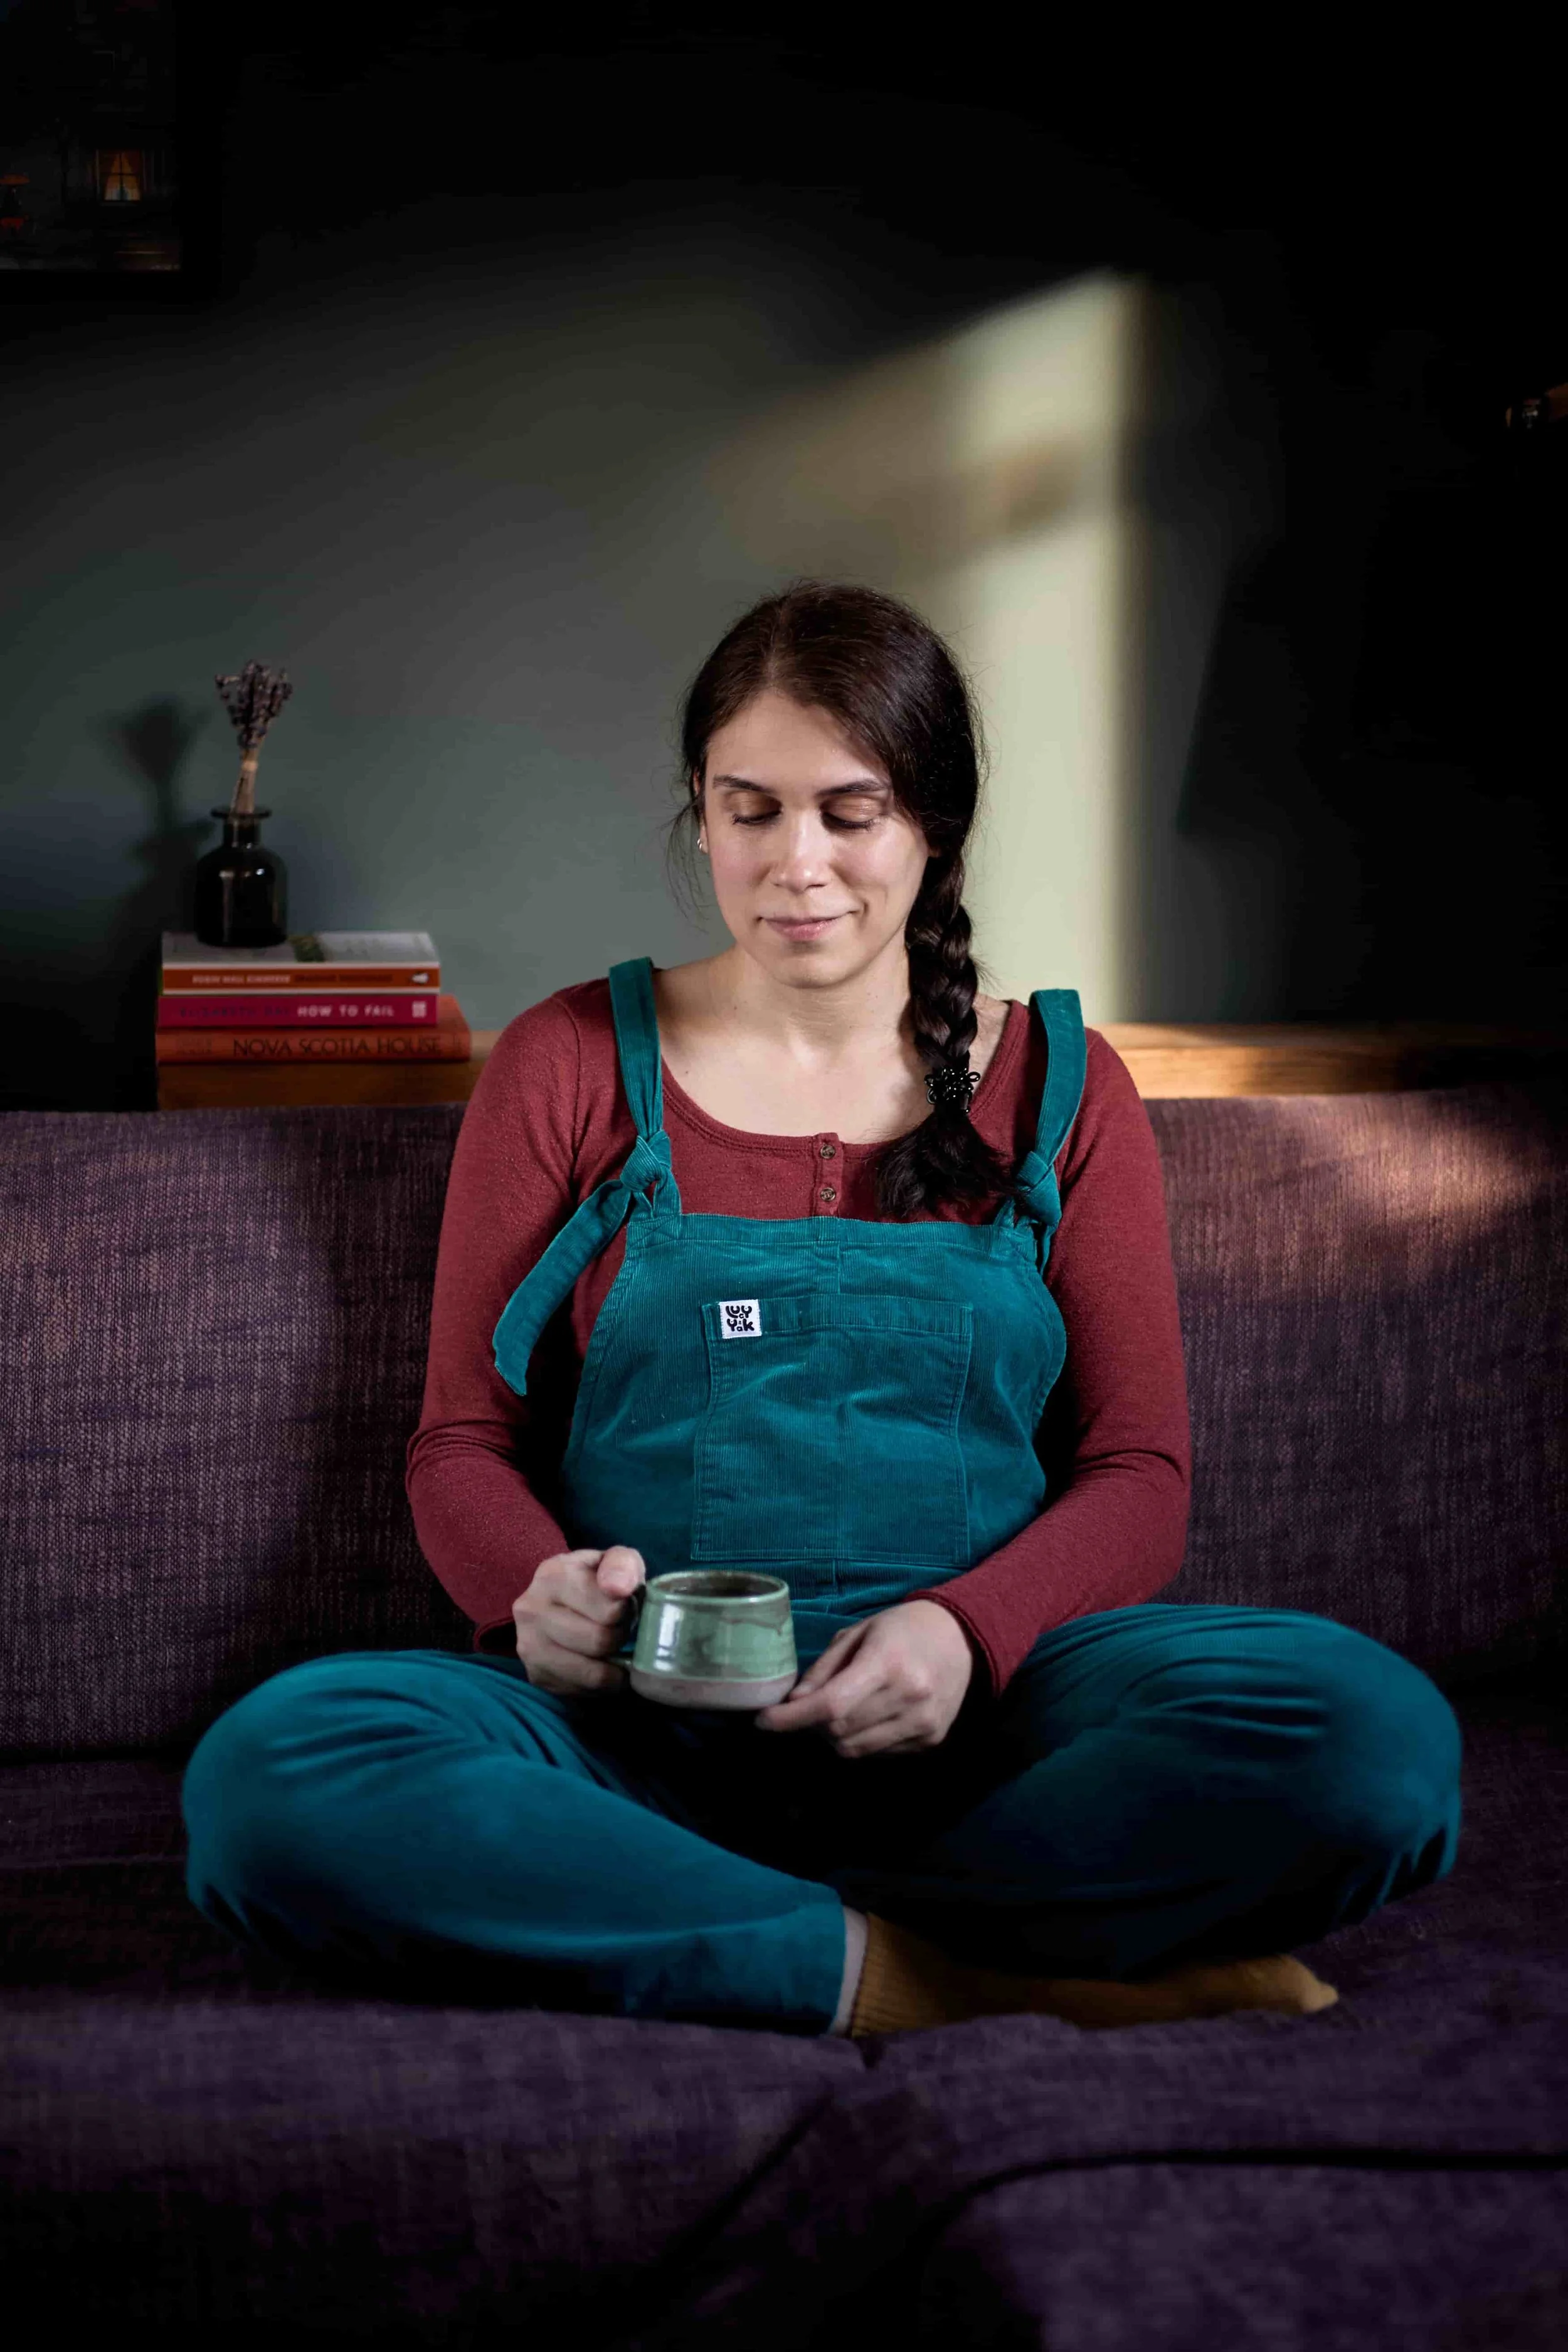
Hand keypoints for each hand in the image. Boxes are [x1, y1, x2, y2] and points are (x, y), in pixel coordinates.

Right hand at [511, 1545, 644, 1695]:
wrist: (564, 1601)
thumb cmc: (599, 1581)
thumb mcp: (618, 1561)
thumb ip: (623, 1566)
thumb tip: (617, 1588)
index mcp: (553, 1575)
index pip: (610, 1609)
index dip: (627, 1612)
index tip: (624, 1607)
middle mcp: (532, 1609)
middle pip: (599, 1641)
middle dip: (620, 1637)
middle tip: (620, 1629)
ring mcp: (528, 1644)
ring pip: (592, 1673)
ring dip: (613, 1665)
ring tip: (612, 1648)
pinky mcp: (535, 1674)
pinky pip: (582, 1691)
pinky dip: (600, 1684)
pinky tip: (598, 1664)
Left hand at [755, 1600, 974, 1757]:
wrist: (962, 1639)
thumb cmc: (902, 1629)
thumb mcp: (858, 1633)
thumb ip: (824, 1670)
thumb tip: (792, 1704)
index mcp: (886, 1663)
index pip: (831, 1705)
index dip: (791, 1719)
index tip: (763, 1721)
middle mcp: (909, 1697)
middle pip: (838, 1732)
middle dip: (813, 1724)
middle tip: (811, 1706)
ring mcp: (923, 1724)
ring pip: (855, 1749)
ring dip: (836, 1736)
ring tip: (843, 1709)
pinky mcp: (931, 1740)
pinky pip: (879, 1754)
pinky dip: (863, 1740)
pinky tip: (871, 1715)